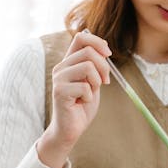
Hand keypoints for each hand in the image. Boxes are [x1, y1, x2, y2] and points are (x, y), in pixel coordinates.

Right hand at [36, 31, 111, 167]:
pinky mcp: (59, 91)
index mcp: (69, 62)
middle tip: (105, 82)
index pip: (80, 38)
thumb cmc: (82, 106)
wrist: (70, 129)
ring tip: (91, 93)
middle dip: (104, 67)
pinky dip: (89, 96)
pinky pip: (85, 86)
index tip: (108, 54)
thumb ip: (95, 67)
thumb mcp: (93, 82)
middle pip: (88, 52)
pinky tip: (81, 103)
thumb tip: (104, 49)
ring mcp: (58, 79)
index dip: (97, 41)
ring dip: (97, 81)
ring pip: (88, 66)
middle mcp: (61, 67)